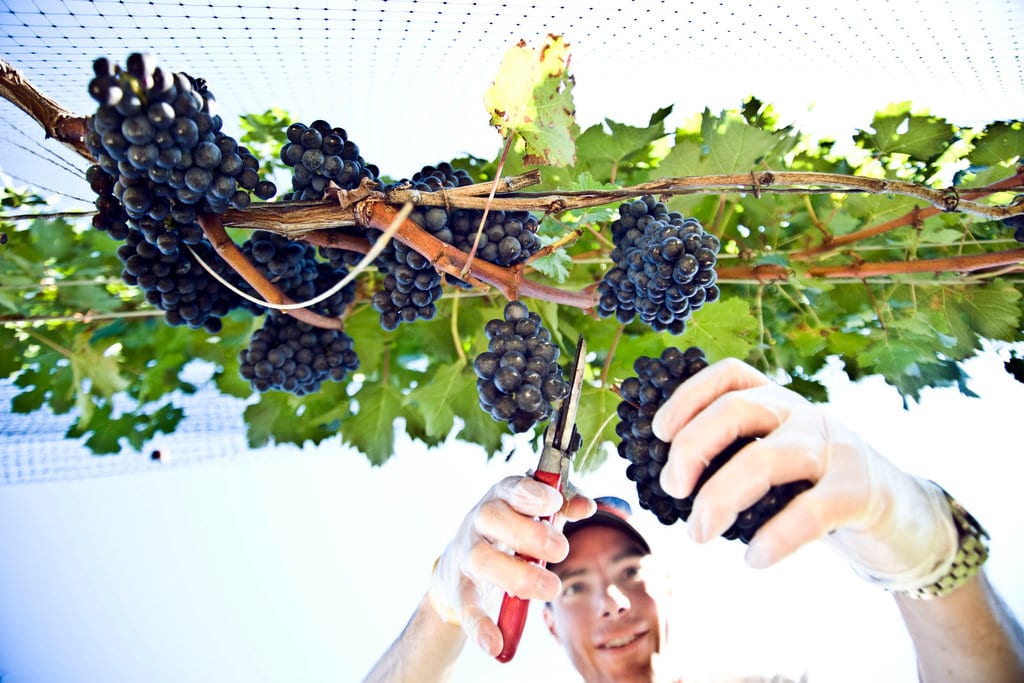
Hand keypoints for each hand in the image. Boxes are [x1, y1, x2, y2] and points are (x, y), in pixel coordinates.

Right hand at [428, 476, 595, 655]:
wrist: (458, 565)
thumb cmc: (508, 533)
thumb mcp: (535, 515)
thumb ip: (562, 508)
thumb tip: (587, 506)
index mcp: (501, 498)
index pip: (511, 487)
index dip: (531, 493)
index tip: (553, 502)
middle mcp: (479, 522)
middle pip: (494, 518)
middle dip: (530, 534)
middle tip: (561, 550)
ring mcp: (467, 554)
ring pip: (482, 559)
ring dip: (517, 575)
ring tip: (550, 588)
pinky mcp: (459, 588)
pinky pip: (466, 606)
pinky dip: (480, 626)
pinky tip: (495, 643)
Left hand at [650, 358, 956, 587]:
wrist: (901, 517)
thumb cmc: (816, 489)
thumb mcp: (776, 460)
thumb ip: (734, 457)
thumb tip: (667, 479)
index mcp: (777, 401)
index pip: (729, 375)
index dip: (687, 396)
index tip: (658, 433)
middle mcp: (803, 414)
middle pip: (737, 409)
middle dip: (691, 448)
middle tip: (672, 489)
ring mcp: (835, 448)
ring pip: (766, 458)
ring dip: (720, 497)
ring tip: (698, 534)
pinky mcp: (859, 491)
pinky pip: (809, 510)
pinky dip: (774, 538)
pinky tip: (754, 559)